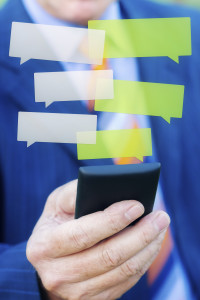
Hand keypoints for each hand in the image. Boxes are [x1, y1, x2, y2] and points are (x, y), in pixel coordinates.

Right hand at [26, 180, 169, 299]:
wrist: (49, 260)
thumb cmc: (57, 223)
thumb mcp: (57, 203)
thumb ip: (75, 193)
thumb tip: (107, 187)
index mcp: (45, 246)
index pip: (83, 234)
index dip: (112, 220)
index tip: (137, 205)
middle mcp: (58, 273)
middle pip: (108, 256)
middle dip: (140, 234)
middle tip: (160, 216)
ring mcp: (76, 292)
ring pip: (122, 271)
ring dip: (147, 247)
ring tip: (160, 227)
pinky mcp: (93, 299)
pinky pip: (126, 281)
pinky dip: (143, 261)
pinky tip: (151, 244)